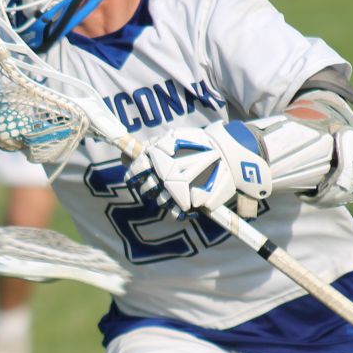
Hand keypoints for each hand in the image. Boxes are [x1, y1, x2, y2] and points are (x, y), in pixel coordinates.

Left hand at [125, 121, 270, 216]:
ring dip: (164, 198)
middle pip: (146, 189)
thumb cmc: (199, 144)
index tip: (139, 177)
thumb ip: (148, 147)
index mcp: (156, 157)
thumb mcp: (172, 138)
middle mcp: (162, 174)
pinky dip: (176, 211)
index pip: (134, 173)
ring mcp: (175, 190)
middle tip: (160, 183)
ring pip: (160, 202)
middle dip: (150, 188)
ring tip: (175, 191)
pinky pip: (175, 213)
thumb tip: (124, 155)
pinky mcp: (189, 203)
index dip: (134, 176)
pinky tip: (182, 203)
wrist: (228, 153)